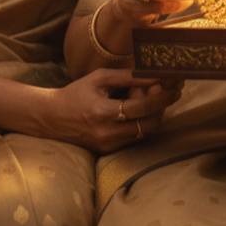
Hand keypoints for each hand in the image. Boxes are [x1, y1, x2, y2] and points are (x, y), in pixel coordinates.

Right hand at [42, 68, 182, 153]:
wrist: (50, 118)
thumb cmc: (76, 93)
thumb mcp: (100, 78)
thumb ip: (128, 77)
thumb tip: (155, 74)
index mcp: (103, 112)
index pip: (142, 107)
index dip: (162, 96)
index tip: (175, 84)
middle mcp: (107, 133)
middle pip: (149, 123)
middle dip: (162, 106)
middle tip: (168, 90)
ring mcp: (108, 145)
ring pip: (144, 132)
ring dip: (153, 114)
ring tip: (150, 97)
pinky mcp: (107, 151)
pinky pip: (134, 137)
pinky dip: (141, 123)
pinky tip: (138, 110)